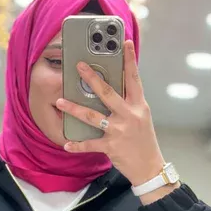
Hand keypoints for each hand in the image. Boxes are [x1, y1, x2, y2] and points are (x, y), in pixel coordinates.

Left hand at [56, 40, 170, 192]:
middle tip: (78, 66)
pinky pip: (90, 144)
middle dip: (92, 78)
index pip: (134, 78)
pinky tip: (67, 144)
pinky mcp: (111, 147)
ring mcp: (119, 131)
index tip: (124, 43)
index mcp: (139, 106)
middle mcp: (129, 115)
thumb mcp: (141, 117)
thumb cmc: (144, 140)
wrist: (150, 168)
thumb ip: (128, 103)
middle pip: (108, 93)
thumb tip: (110, 87)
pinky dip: (77, 145)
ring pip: (92, 116)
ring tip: (60, 101)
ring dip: (74, 108)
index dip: (130, 60)